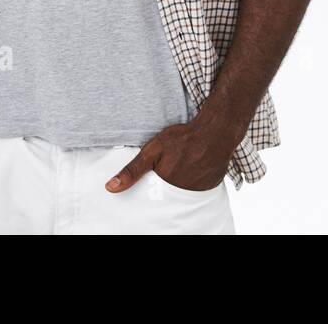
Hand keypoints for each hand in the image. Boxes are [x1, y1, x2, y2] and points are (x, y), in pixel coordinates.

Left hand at [105, 120, 235, 193]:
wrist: (216, 130)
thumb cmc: (184, 138)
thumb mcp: (153, 150)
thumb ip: (132, 171)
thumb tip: (110, 188)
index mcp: (165, 186)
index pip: (152, 198)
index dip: (151, 191)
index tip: (152, 184)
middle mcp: (182, 193)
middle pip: (168, 197)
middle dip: (165, 189)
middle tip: (170, 171)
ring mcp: (198, 190)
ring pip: (184, 194)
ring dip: (181, 185)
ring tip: (182, 169)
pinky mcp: (211, 185)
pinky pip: (199, 189)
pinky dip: (195, 182)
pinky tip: (195, 168)